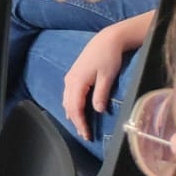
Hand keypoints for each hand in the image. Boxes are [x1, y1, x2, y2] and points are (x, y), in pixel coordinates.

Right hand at [61, 23, 136, 141]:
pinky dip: (71, 105)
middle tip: (85, 135)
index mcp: (77, 82)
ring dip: (72, 114)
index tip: (87, 135)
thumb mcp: (108, 76)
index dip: (80, 123)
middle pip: (68, 106)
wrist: (107, 40)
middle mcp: (70, 81)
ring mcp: (70, 77)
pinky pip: (68, 94)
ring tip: (80, 125)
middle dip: (76, 122)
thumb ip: (101, 94)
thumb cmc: (109, 57)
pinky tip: (76, 109)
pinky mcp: (74, 75)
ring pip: (67, 100)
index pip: (75, 108)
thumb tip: (98, 110)